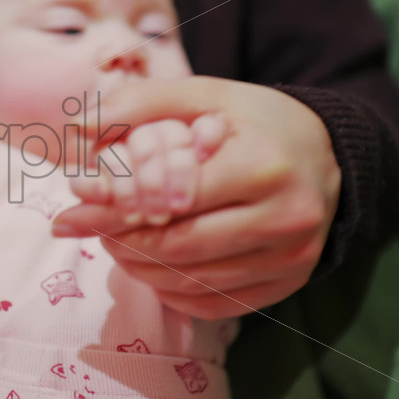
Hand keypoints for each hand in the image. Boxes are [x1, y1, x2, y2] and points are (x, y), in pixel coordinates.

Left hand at [53, 76, 340, 318]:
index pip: (173, 198)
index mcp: (264, 165)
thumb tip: (78, 127)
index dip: (115, 203)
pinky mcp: (287, 285)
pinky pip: (211, 304)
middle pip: (179, 247)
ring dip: (138, 266)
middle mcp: (286, 218)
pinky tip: (150, 263)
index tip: (72, 203)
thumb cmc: (255, 122)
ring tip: (113, 238)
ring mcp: (291, 259)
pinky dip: (169, 290)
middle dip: (120, 238)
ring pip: (190, 281)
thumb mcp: (204, 95)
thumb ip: (140, 104)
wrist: (326, 154)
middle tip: (86, 223)